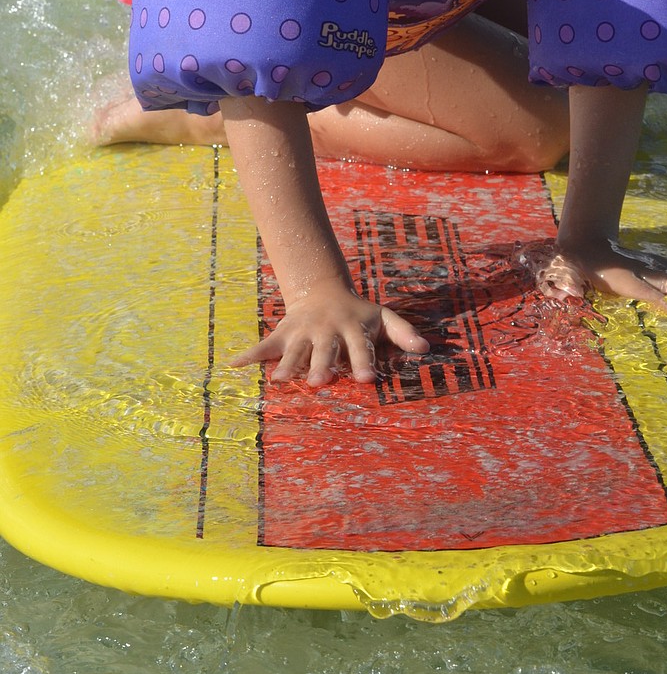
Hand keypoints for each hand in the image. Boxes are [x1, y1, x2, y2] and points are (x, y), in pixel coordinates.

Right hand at [231, 284, 429, 387]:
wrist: (324, 290)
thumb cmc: (359, 314)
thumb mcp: (384, 317)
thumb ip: (404, 333)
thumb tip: (427, 348)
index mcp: (352, 328)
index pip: (361, 347)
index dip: (364, 362)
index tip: (367, 380)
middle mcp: (326, 330)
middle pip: (325, 351)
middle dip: (323, 366)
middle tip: (321, 382)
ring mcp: (302, 332)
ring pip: (294, 350)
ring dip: (288, 364)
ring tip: (281, 379)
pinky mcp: (283, 334)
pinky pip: (264, 345)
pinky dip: (248, 355)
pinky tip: (232, 365)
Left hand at [520, 237, 666, 312]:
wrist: (586, 240)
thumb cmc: (579, 264)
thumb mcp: (570, 274)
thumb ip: (568, 282)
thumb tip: (567, 289)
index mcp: (622, 275)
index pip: (644, 288)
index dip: (658, 298)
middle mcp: (645, 269)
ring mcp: (657, 266)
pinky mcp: (661, 267)